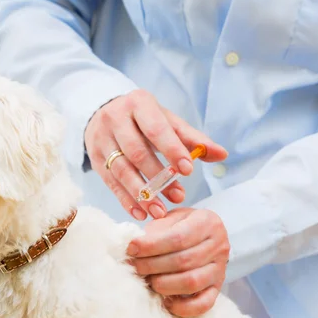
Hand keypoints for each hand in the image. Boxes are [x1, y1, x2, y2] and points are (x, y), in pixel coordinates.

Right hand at [84, 90, 226, 220]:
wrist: (103, 112)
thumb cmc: (144, 119)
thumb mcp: (167, 121)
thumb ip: (192, 139)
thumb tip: (221, 154)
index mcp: (138, 104)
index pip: (155, 129)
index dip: (172, 151)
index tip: (187, 171)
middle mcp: (116, 119)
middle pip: (136, 152)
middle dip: (158, 178)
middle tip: (178, 197)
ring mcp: (102, 140)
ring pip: (121, 170)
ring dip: (142, 194)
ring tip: (160, 211)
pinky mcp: (95, 160)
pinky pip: (110, 184)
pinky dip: (126, 201)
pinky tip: (141, 213)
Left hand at [128, 208, 229, 316]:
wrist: (203, 236)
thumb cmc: (181, 226)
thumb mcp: (170, 219)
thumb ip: (156, 230)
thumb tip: (134, 249)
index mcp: (208, 222)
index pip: (178, 238)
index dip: (152, 246)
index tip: (132, 249)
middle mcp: (219, 246)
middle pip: (183, 261)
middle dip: (153, 266)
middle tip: (135, 267)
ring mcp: (220, 269)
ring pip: (192, 282)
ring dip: (164, 284)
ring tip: (148, 281)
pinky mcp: (217, 289)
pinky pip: (203, 304)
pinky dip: (182, 307)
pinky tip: (165, 302)